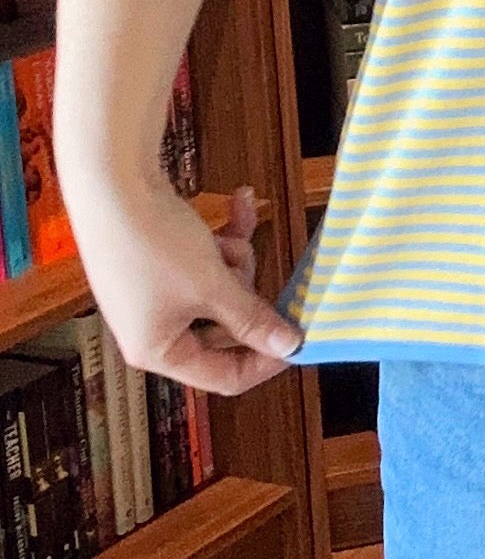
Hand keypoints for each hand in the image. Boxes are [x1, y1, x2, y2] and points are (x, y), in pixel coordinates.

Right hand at [69, 175, 305, 396]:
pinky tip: (241, 199)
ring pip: (220, 289)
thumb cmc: (155, 244)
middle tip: (262, 270)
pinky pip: (205, 260)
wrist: (113, 181)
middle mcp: (153, 328)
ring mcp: (155, 294)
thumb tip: (289, 347)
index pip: (224, 377)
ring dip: (234, 258)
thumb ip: (252, 319)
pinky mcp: (159, 261)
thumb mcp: (212, 286)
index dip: (265, 360)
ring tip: (229, 233)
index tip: (297, 337)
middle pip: (225, 328)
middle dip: (246, 293)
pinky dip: (223, 236)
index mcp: (159, 350)